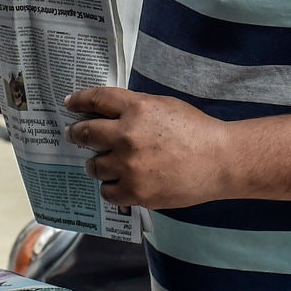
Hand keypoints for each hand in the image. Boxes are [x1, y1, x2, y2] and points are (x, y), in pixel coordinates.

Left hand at [63, 87, 233, 209]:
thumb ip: (135, 107)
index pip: (95, 99)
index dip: (78, 101)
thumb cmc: (196, 131)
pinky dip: (109, 187)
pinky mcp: (135, 191)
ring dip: (95, 163)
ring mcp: (129, 165)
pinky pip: (107, 191)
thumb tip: (109, 112)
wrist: (220, 160)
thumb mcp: (165, 105)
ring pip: (94, 165)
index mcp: (136, 108)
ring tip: (101, 164)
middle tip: (74, 135)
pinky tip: (116, 183)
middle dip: (76, 134)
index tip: (70, 103)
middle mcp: (127, 135)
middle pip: (85, 133)